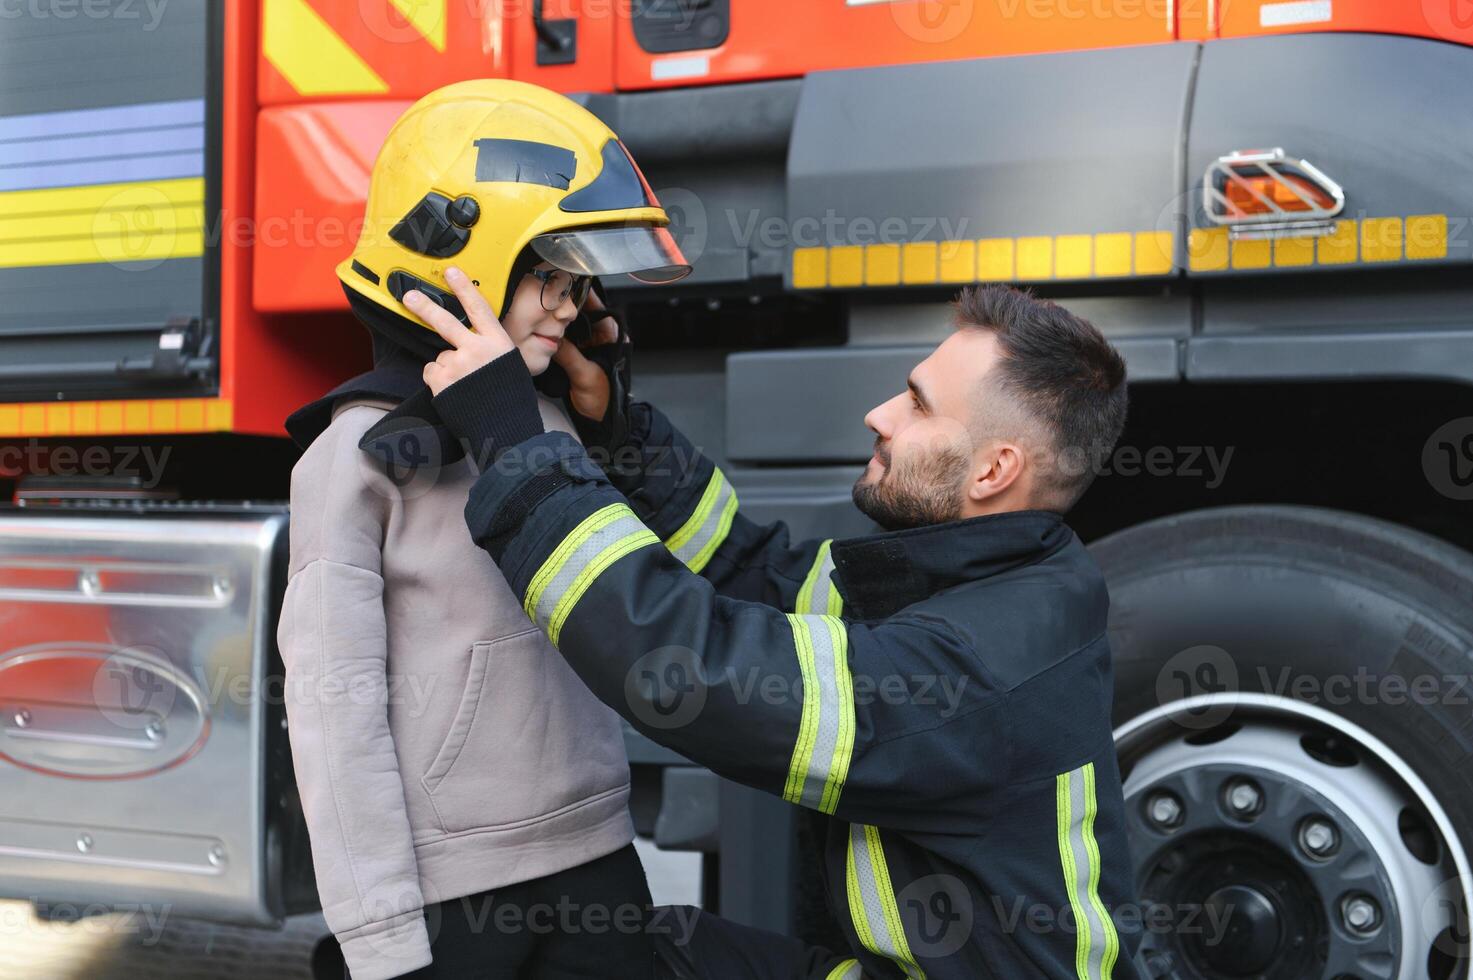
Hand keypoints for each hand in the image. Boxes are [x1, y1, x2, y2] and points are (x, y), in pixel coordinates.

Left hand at [407, 266, 515, 395]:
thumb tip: (476, 344)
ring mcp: (457, 364)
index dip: (463, 288)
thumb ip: (492, 350)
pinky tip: (454, 391)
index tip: (452, 272)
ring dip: (447, 368)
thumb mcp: (511, 366)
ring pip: (441, 356)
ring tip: (464, 385)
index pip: (478, 308)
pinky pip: (432, 373)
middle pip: (444, 321)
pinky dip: (439, 381)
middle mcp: (476, 349)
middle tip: (409, 297)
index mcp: (497, 343)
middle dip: (424, 306)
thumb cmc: (511, 402)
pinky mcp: (441, 381)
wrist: (505, 430)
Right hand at [551, 292, 621, 420]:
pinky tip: (540, 330)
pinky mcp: (575, 354)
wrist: (601, 419)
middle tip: (543, 298)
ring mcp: (586, 344)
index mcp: (610, 335)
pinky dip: (553, 334)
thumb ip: (569, 356)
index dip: (579, 294)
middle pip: (579, 312)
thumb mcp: (586, 376)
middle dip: (562, 306)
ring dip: (556, 320)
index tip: (561, 285)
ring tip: (539, 311)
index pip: (595, 305)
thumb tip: (551, 339)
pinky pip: (563, 338)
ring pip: (569, 324)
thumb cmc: (604, 399)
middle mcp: (598, 336)